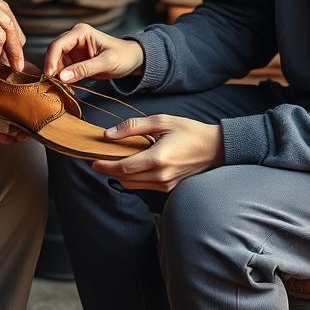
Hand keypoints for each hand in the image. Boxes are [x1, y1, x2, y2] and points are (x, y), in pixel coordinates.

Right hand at [42, 23, 143, 83]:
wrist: (132, 60)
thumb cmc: (123, 56)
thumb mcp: (106, 62)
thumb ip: (84, 69)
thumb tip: (62, 77)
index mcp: (81, 32)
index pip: (58, 45)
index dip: (51, 59)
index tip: (50, 75)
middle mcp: (74, 38)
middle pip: (54, 52)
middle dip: (52, 67)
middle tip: (52, 84)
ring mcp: (73, 50)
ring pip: (56, 62)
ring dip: (56, 74)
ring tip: (59, 86)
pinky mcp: (75, 60)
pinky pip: (63, 69)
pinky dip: (62, 77)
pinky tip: (66, 85)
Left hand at [90, 115, 223, 191]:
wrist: (216, 148)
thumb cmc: (191, 132)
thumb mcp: (162, 121)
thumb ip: (133, 127)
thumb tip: (109, 134)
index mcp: (158, 159)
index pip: (123, 168)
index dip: (105, 165)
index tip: (93, 161)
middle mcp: (161, 176)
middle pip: (125, 179)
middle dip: (109, 170)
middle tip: (99, 160)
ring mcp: (166, 184)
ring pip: (133, 185)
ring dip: (121, 175)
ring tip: (114, 161)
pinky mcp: (170, 188)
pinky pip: (144, 186)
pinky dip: (134, 178)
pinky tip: (132, 164)